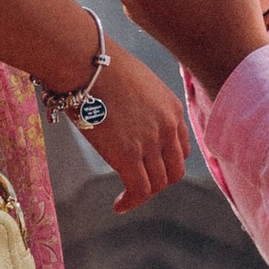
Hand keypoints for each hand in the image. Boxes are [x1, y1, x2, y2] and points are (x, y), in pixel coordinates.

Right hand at [71, 40, 188, 212]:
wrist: (86, 63)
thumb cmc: (100, 68)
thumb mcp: (136, 83)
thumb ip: (141, 105)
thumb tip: (125, 118)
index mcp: (172, 108)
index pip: (182, 148)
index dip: (167, 163)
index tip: (151, 168)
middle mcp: (167, 127)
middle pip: (174, 170)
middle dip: (158, 182)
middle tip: (139, 185)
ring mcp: (149, 142)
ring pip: (157, 183)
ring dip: (143, 194)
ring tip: (126, 197)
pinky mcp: (127, 155)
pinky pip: (138, 189)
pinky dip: (131, 201)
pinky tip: (119, 205)